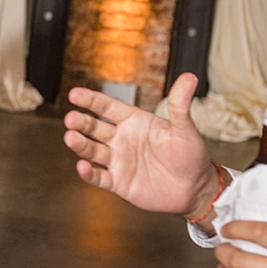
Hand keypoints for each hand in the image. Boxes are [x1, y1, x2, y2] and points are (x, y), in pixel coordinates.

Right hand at [64, 73, 217, 218]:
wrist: (195, 190)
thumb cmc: (191, 156)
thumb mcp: (185, 129)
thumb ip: (180, 105)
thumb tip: (189, 77)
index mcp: (134, 121)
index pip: (107, 107)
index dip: (91, 100)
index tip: (75, 94)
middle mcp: (121, 139)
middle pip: (94, 127)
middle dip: (81, 123)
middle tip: (71, 119)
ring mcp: (118, 161)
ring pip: (92, 150)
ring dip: (80, 144)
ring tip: (71, 138)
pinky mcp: (118, 182)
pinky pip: (99, 177)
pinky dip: (89, 173)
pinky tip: (82, 167)